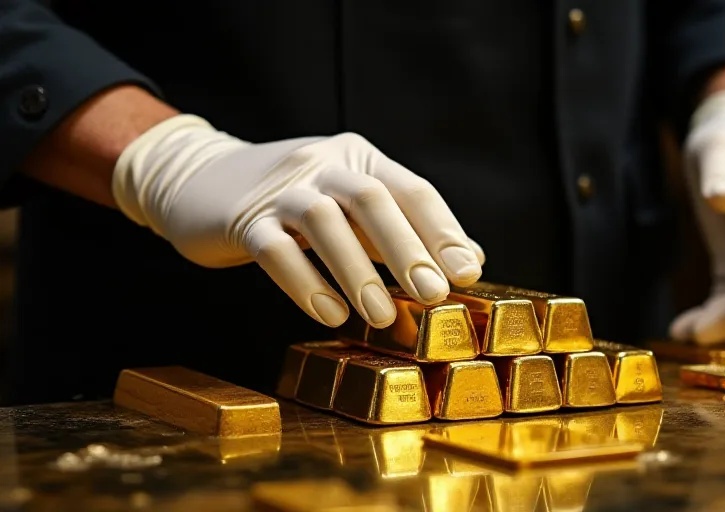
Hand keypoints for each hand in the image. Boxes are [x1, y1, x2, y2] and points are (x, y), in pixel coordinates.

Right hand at [113, 115, 484, 327]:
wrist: (199, 179)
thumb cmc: (296, 201)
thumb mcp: (354, 205)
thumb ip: (408, 230)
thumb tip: (471, 260)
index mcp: (360, 158)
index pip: (411, 189)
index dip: (443, 230)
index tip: (467, 271)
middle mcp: (324, 164)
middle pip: (371, 199)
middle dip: (407, 249)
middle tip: (433, 294)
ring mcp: (280, 189)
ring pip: (324, 222)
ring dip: (357, 272)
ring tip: (382, 316)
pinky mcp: (243, 219)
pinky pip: (275, 249)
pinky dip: (305, 283)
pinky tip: (329, 314)